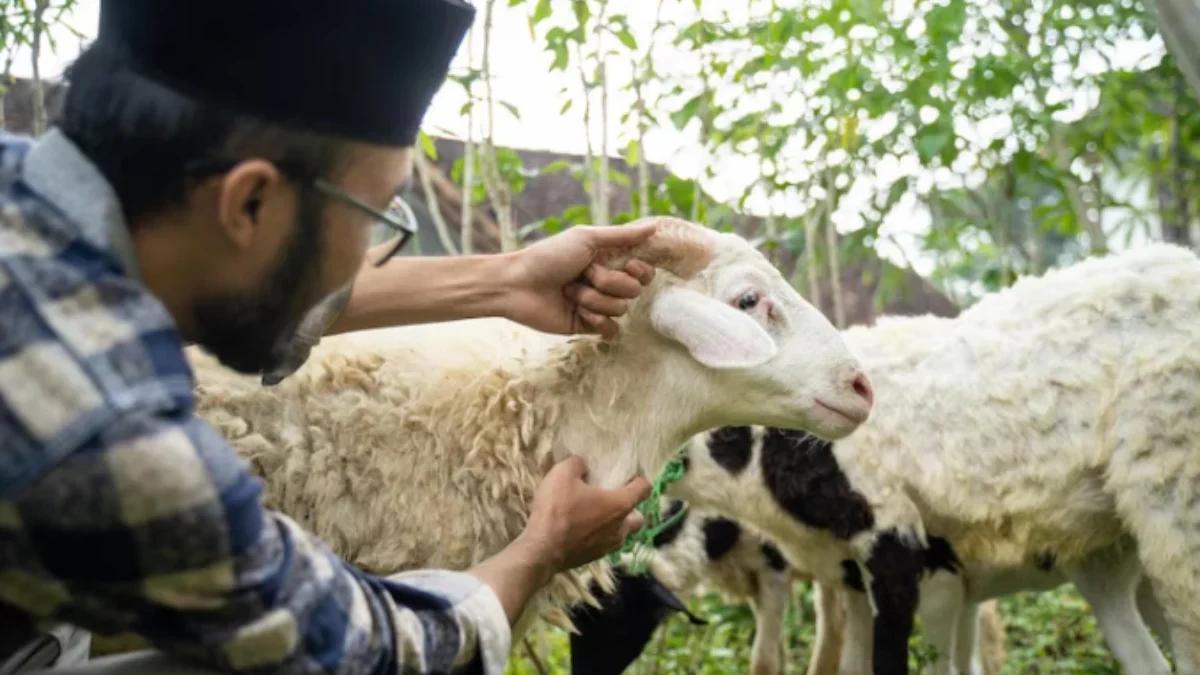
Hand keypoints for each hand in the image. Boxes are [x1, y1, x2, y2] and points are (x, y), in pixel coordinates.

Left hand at [502, 224, 658, 336]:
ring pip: (621, 310)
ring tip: (569, 292)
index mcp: (608, 261)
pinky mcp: (587, 326)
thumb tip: (654, 227)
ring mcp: (597, 305)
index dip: (640, 271)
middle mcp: (605, 283)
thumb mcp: (586, 239)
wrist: (517, 285)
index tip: (627, 264)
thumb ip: (621, 235)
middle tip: (584, 274)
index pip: (643, 271)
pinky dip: (596, 320)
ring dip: (594, 299)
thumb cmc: (548, 256)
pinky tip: (577, 311)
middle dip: (609, 282)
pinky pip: (611, 329)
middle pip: (634, 290)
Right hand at [518, 455, 651, 573]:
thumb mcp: (562, 474)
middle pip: (639, 518)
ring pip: (622, 535)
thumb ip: (576, 464)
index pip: (644, 489)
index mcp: (620, 504)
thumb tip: (582, 463)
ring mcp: (608, 547)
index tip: (628, 476)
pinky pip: (604, 545)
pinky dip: (598, 538)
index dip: (639, 480)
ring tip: (595, 516)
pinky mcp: (593, 559)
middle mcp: (620, 528)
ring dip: (614, 526)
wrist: (541, 549)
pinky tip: (580, 531)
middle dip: (631, 509)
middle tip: (613, 500)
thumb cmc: (558, 510)